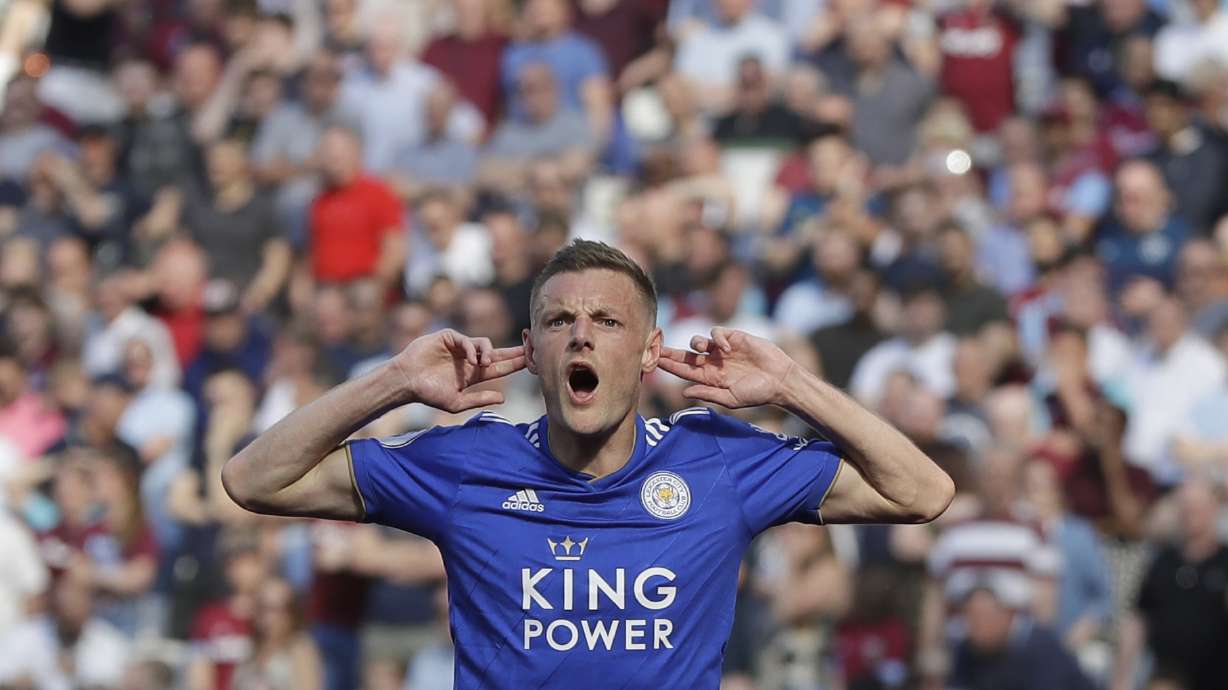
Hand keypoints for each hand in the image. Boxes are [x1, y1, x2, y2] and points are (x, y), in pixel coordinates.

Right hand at [392, 330, 525, 412]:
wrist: (406, 382)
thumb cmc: (428, 394)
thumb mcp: (457, 402)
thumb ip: (479, 399)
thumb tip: (503, 399)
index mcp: (474, 374)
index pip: (500, 366)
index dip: (515, 363)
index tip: (532, 361)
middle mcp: (470, 359)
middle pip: (498, 352)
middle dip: (515, 350)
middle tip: (532, 347)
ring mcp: (460, 347)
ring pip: (484, 344)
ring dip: (489, 353)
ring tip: (485, 365)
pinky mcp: (449, 337)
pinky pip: (467, 340)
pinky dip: (472, 349)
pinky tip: (472, 361)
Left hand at [656, 328, 797, 407]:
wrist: (780, 381)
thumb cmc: (758, 393)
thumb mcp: (731, 398)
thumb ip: (708, 394)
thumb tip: (684, 392)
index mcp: (710, 378)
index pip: (684, 371)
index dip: (669, 366)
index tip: (653, 362)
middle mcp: (713, 363)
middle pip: (686, 355)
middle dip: (671, 352)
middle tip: (656, 347)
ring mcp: (723, 350)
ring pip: (699, 342)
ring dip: (695, 343)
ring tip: (700, 349)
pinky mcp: (735, 338)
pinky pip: (718, 333)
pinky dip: (718, 338)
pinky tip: (724, 348)